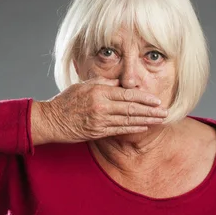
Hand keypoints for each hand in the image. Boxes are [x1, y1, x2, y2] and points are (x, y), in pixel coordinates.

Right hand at [32, 77, 167, 144]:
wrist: (50, 120)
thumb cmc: (66, 101)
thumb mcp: (84, 85)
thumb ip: (103, 83)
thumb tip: (121, 82)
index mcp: (99, 91)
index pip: (127, 94)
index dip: (145, 98)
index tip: (157, 100)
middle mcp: (101, 106)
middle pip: (132, 108)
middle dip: (151, 110)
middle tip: (165, 112)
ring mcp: (100, 120)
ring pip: (128, 120)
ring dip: (146, 121)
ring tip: (160, 120)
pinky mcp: (97, 132)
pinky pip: (119, 130)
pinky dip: (133, 129)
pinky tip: (144, 127)